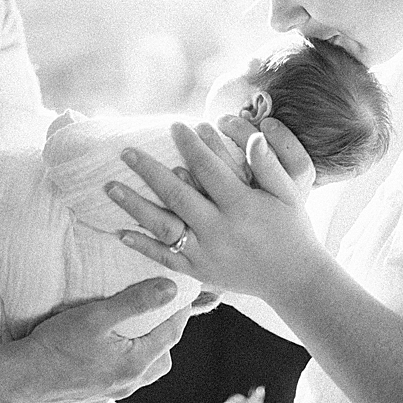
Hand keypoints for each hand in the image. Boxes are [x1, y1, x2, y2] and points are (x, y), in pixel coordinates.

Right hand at [0, 277, 189, 402]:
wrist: (22, 375)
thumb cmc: (58, 344)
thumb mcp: (98, 315)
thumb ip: (136, 301)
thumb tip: (169, 290)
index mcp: (135, 363)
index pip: (171, 335)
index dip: (180, 313)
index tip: (184, 296)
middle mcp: (128, 382)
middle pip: (162, 357)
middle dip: (166, 334)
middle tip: (161, 311)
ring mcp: (112, 391)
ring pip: (144, 369)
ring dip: (147, 348)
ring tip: (136, 326)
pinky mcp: (96, 392)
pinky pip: (124, 376)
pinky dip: (127, 358)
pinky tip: (112, 345)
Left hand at [106, 119, 321, 299]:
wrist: (292, 277)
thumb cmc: (291, 227)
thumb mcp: (289, 193)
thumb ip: (269, 164)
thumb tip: (255, 135)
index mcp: (242, 205)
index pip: (209, 169)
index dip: (191, 146)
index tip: (176, 125)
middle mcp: (220, 229)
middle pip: (177, 195)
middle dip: (149, 171)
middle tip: (126, 150)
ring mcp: (207, 252)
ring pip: (163, 227)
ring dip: (134, 206)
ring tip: (110, 186)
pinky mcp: (199, 271)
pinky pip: (165, 257)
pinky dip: (142, 245)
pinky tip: (120, 231)